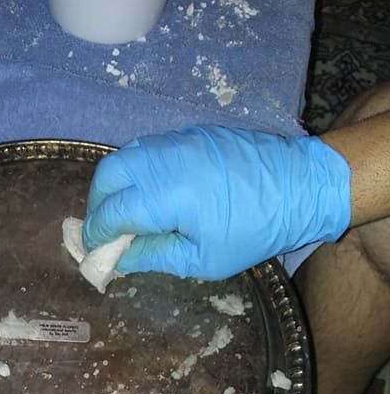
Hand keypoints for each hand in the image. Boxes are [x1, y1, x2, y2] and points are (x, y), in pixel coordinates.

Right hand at [83, 126, 350, 278]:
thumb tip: (118, 259)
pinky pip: (149, 149)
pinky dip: (138, 170)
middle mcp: (163, 161)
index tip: (93, 252)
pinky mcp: (190, 134)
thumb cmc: (254, 230)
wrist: (300, 185)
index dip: (96, 235)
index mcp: (164, 195)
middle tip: (105, 230)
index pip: (111, 213)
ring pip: (125, 156)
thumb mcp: (203, 259)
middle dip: (98, 204)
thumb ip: (154, 257)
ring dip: (115, 184)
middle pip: (107, 176)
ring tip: (125, 213)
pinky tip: (151, 192)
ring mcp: (176, 141)